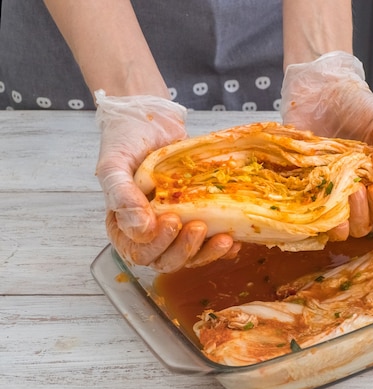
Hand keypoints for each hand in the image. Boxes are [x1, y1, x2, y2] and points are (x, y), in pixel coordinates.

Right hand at [94, 90, 238, 271]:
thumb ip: (121, 195)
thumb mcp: (114, 164)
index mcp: (123, 225)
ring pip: (190, 255)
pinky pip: (207, 243)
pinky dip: (221, 247)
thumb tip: (141, 229)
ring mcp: (174, 227)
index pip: (138, 252)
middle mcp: (148, 232)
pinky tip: (234, 240)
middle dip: (185, 249)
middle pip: (166, 260)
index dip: (156, 245)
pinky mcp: (196, 218)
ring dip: (207, 252)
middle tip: (198, 227)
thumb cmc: (126, 139)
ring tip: (224, 238)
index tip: (171, 221)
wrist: (151, 119)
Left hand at [280, 51, 372, 238]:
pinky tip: (317, 196)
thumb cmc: (357, 106)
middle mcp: (358, 193)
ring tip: (340, 191)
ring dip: (342, 219)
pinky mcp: (307, 191)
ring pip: (341, 229)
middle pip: (365, 227)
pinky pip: (312, 218)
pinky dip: (315, 214)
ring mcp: (332, 195)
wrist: (321, 92)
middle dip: (364, 214)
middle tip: (358, 188)